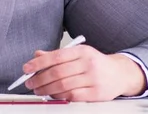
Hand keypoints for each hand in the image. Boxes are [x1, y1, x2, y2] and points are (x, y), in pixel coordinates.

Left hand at [23, 45, 145, 101]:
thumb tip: (37, 55)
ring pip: (63, 86)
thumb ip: (57, 55)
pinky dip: (59, 97)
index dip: (39, 63)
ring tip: (39, 90)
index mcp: (82, 51)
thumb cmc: (95, 63)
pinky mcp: (96, 93)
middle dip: (40, 79)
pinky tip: (53, 95)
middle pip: (58, 72)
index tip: (27, 68)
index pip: (56, 56)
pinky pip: (73, 96)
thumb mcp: (78, 54)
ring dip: (47, 90)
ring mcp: (93, 79)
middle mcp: (88, 63)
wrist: (120, 74)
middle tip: (30, 83)